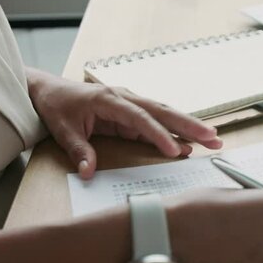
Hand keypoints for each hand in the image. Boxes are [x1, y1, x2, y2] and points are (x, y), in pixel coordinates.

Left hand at [26, 68, 222, 178]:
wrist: (48, 90)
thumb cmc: (56, 105)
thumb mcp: (62, 129)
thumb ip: (78, 150)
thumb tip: (88, 172)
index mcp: (109, 99)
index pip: (140, 118)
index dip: (159, 135)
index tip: (175, 151)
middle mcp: (126, 98)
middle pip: (163, 112)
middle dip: (190, 125)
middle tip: (214, 138)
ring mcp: (131, 104)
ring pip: (166, 114)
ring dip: (189, 127)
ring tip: (213, 139)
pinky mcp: (132, 112)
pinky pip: (158, 121)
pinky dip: (176, 131)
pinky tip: (191, 143)